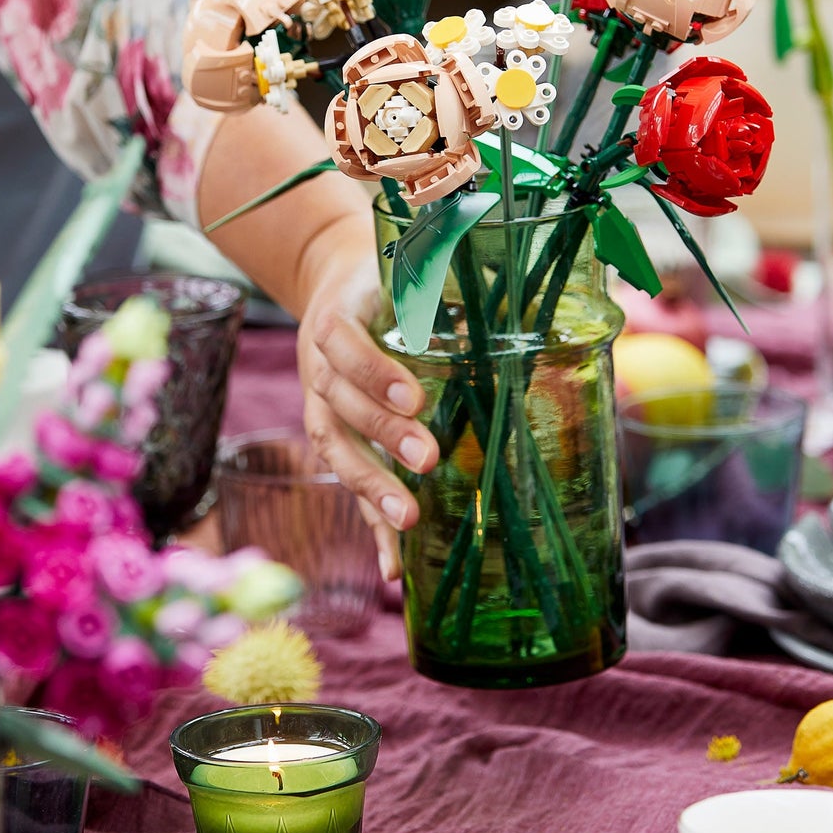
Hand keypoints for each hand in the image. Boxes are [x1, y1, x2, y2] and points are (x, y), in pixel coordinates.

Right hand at [297, 233, 436, 581]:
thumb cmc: (387, 276)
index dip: (375, 372)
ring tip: (408, 518)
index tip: (416, 395)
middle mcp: (318, 365)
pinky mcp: (333, 436)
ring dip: (371, 488)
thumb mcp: (406, 265)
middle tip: (428, 458)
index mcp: (335, 317)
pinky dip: (368, 526)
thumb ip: (444, 276)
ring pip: (336, 449)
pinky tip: (392, 567)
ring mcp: (320, 404)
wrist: (336, 282)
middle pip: (342, 404)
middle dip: (384, 435)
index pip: (345, 345)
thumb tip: (515, 282)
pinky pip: (346, 484)